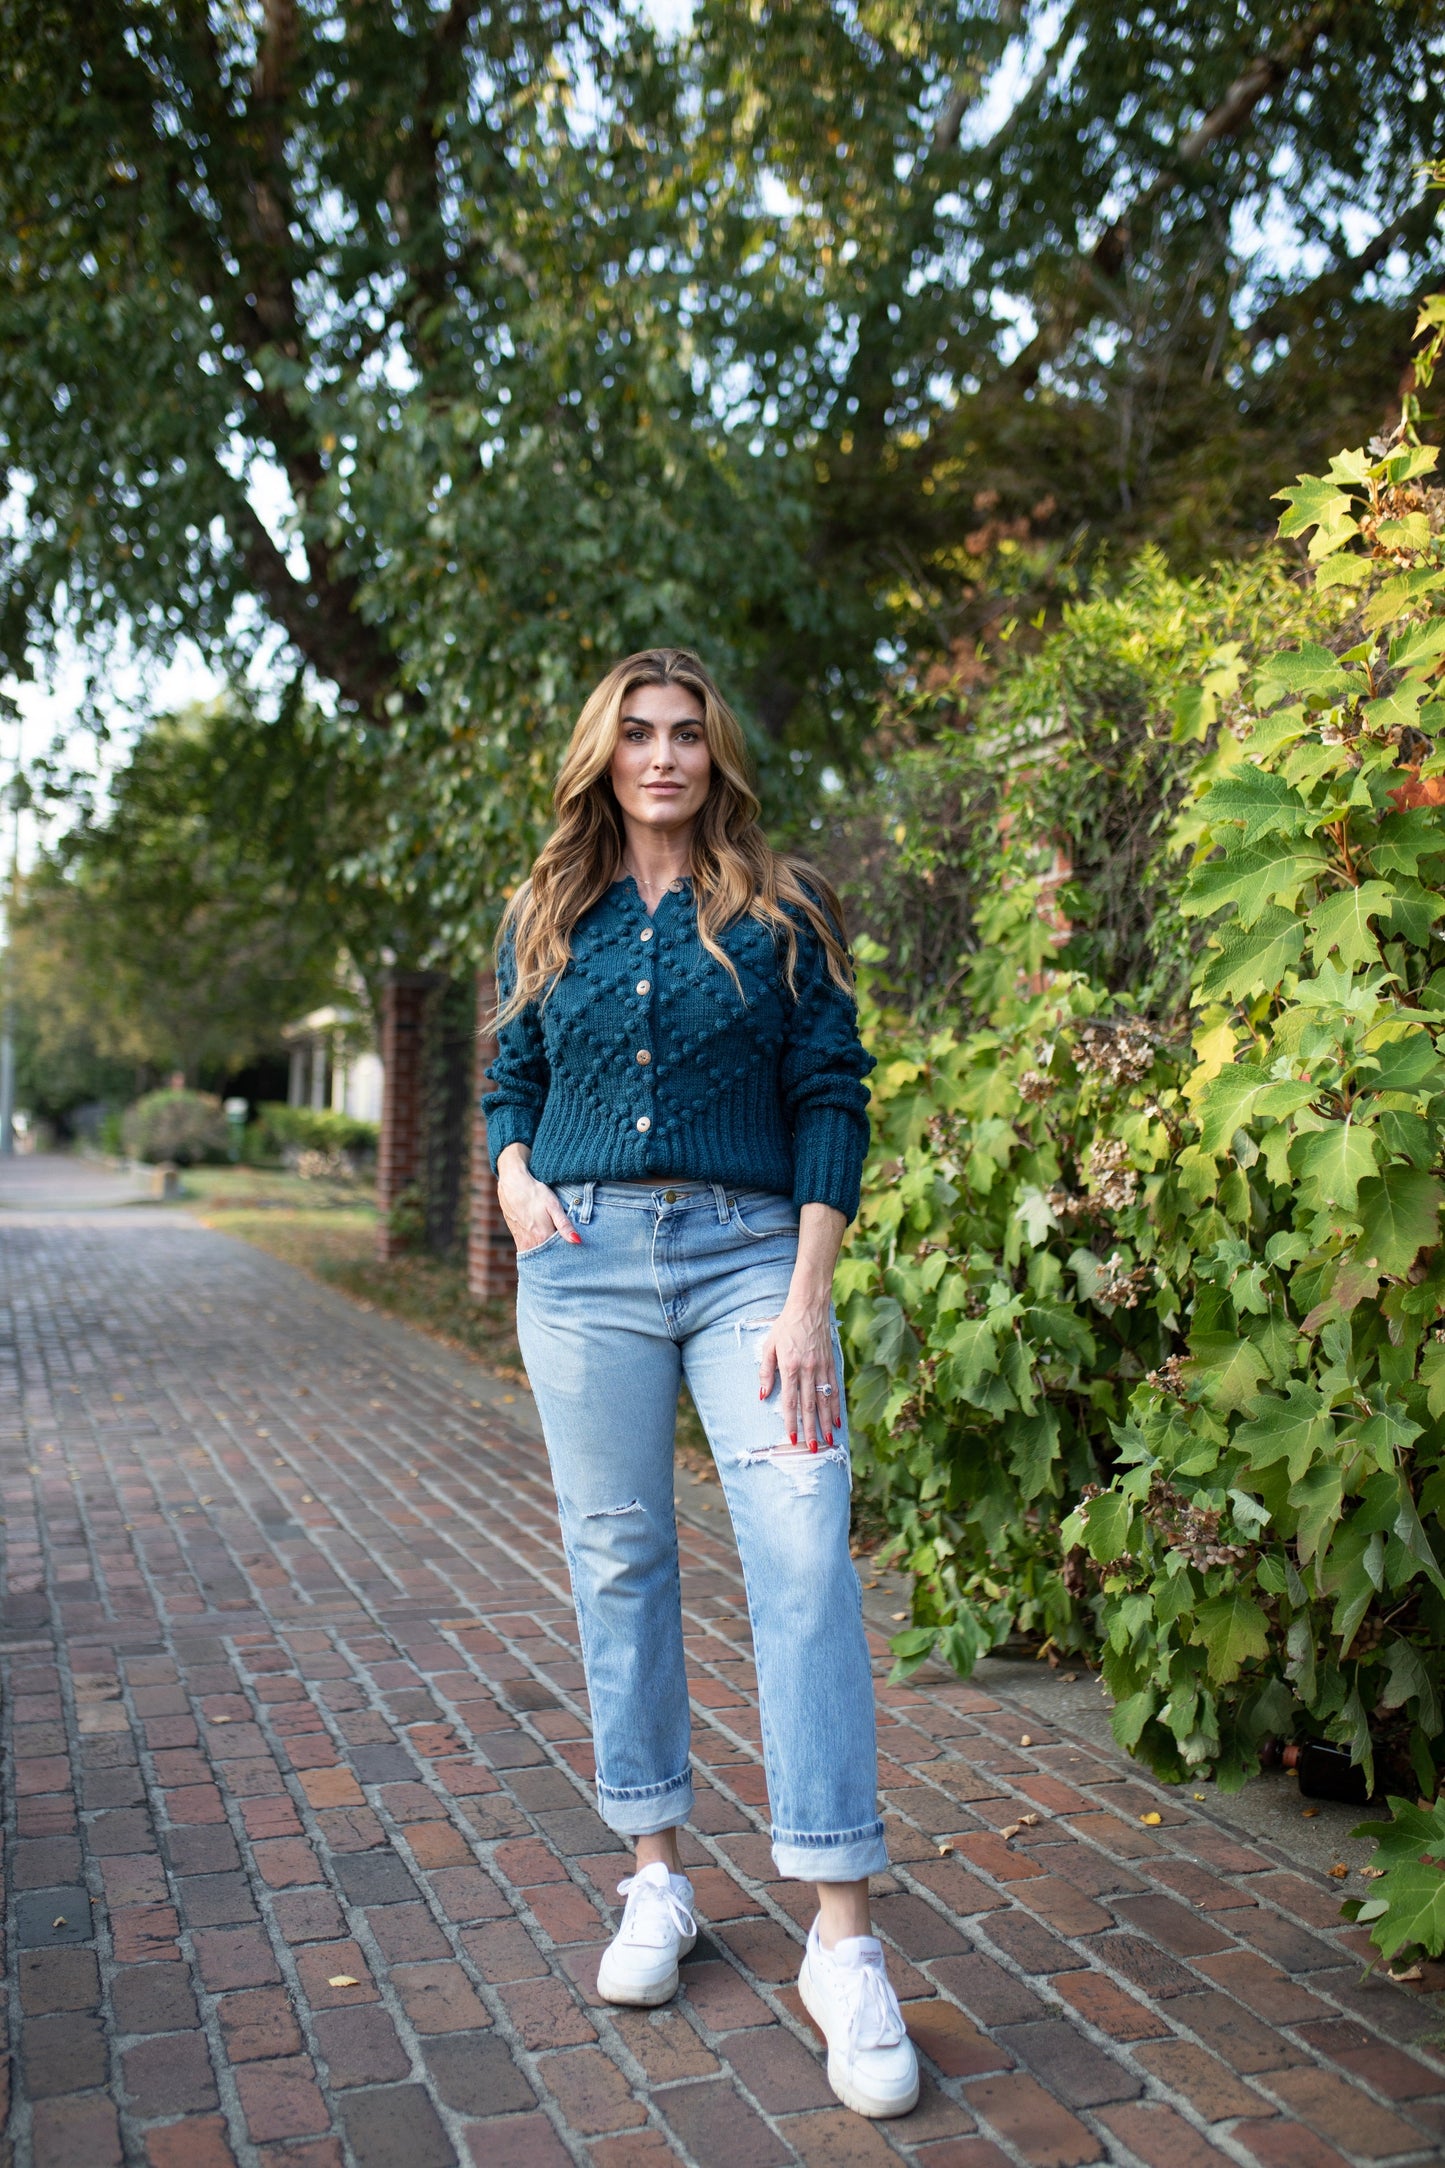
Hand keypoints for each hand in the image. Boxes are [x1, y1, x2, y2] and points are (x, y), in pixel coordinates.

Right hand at [496, 1143, 579, 1253]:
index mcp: (542, 1237)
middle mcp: (531, 1244)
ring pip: (538, 1256)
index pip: (559, 1255)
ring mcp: (522, 1243)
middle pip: (548, 1259)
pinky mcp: (517, 1239)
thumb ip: (564, 1225)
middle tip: (569, 1257)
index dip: (568, 1256)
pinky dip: (539, 1252)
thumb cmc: (535, 1193)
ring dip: (548, 1256)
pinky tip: (546, 1245)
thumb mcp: (553, 1206)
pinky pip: (530, 1252)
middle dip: (558, 1259)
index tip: (576, 1255)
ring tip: (558, 1252)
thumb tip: (577, 1241)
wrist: (512, 1184)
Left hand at [757, 1294, 838, 1448]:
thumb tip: (763, 1394)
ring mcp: (821, 1367)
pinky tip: (837, 1420)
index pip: (791, 1401)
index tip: (792, 1439)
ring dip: (826, 1422)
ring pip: (825, 1400)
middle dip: (811, 1429)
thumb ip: (766, 1371)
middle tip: (814, 1448)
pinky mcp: (831, 1363)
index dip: (791, 1422)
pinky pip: (834, 1388)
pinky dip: (836, 1406)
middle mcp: (807, 1370)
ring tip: (829, 1440)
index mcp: (790, 1367)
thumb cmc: (786, 1326)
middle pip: (809, 1406)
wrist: (809, 1307)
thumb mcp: (769, 1346)